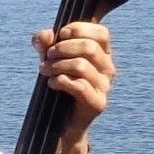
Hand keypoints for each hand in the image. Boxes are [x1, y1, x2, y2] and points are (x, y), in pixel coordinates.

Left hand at [32, 22, 114, 142]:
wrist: (60, 123)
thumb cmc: (59, 85)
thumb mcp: (49, 59)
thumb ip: (45, 44)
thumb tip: (45, 34)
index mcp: (103, 55)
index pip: (101, 33)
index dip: (79, 29)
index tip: (59, 35)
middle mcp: (108, 69)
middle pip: (89, 48)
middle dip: (62, 48)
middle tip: (47, 57)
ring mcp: (105, 87)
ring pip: (81, 66)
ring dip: (57, 65)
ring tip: (44, 70)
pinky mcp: (98, 103)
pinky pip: (79, 86)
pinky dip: (60, 81)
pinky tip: (52, 83)